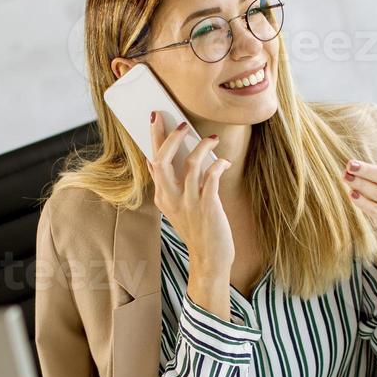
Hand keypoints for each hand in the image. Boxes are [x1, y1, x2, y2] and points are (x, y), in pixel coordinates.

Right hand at [146, 113, 234, 282]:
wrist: (209, 260)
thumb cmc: (197, 231)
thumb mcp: (175, 209)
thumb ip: (168, 186)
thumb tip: (159, 161)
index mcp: (162, 196)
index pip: (153, 162)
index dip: (154, 138)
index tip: (156, 117)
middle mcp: (172, 198)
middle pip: (162, 161)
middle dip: (170, 138)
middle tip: (183, 124)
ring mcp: (189, 203)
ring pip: (191, 164)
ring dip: (203, 147)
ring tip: (212, 139)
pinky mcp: (208, 207)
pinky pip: (212, 177)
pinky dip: (218, 165)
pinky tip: (223, 162)